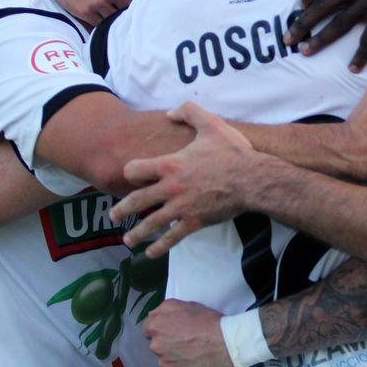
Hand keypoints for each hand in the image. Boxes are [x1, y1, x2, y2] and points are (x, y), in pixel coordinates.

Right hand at [32, 0, 150, 24]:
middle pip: (130, 8)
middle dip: (128, 7)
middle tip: (123, 5)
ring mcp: (98, 2)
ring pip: (116, 17)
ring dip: (115, 15)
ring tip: (111, 9)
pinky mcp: (84, 11)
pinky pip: (101, 23)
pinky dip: (101, 20)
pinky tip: (99, 13)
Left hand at [111, 103, 264, 256]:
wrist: (252, 179)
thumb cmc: (232, 152)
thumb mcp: (211, 124)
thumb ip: (188, 112)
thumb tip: (170, 113)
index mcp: (170, 164)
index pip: (135, 170)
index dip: (130, 173)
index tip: (129, 177)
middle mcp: (170, 188)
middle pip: (137, 201)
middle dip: (122, 210)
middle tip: (113, 216)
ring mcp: (181, 207)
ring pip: (151, 224)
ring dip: (137, 233)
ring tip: (128, 240)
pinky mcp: (194, 222)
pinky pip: (172, 238)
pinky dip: (160, 247)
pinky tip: (152, 253)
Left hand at [142, 299, 234, 366]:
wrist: (228, 345)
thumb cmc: (210, 323)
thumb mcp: (187, 304)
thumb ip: (165, 309)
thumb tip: (157, 316)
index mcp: (157, 326)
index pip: (147, 329)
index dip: (161, 328)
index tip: (171, 330)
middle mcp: (157, 347)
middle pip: (158, 345)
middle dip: (169, 343)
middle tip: (187, 341)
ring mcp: (166, 365)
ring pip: (167, 361)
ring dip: (177, 358)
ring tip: (195, 353)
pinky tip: (197, 363)